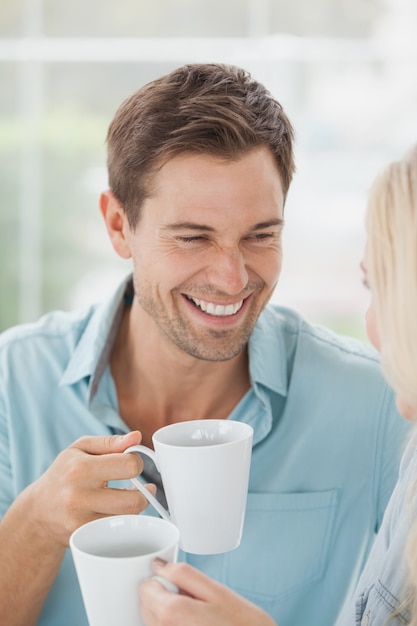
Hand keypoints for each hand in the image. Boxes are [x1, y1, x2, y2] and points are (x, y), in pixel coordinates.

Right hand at [28, 431, 152, 546]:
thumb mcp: (81, 449)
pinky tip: (117, 511)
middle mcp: (79, 497)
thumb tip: (137, 437)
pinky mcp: (84, 538)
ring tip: (129, 497)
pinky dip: (123, 521)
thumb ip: (110, 442)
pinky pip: (117, 531)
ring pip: (128, 519)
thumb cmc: (64, 474)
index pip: (129, 466)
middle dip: (143, 492)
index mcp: (80, 468)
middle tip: (138, 486)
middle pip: (133, 500)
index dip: (137, 462)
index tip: (132, 464)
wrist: (39, 511)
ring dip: (135, 507)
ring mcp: (81, 521)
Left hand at [139, 559, 276, 625]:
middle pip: (146, 607)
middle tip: (193, 601)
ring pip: (154, 623)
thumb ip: (183, 574)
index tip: (178, 584)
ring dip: (167, 615)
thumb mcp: (216, 591)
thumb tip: (159, 565)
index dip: (161, 580)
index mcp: (172, 614)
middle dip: (163, 598)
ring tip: (197, 617)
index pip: (145, 588)